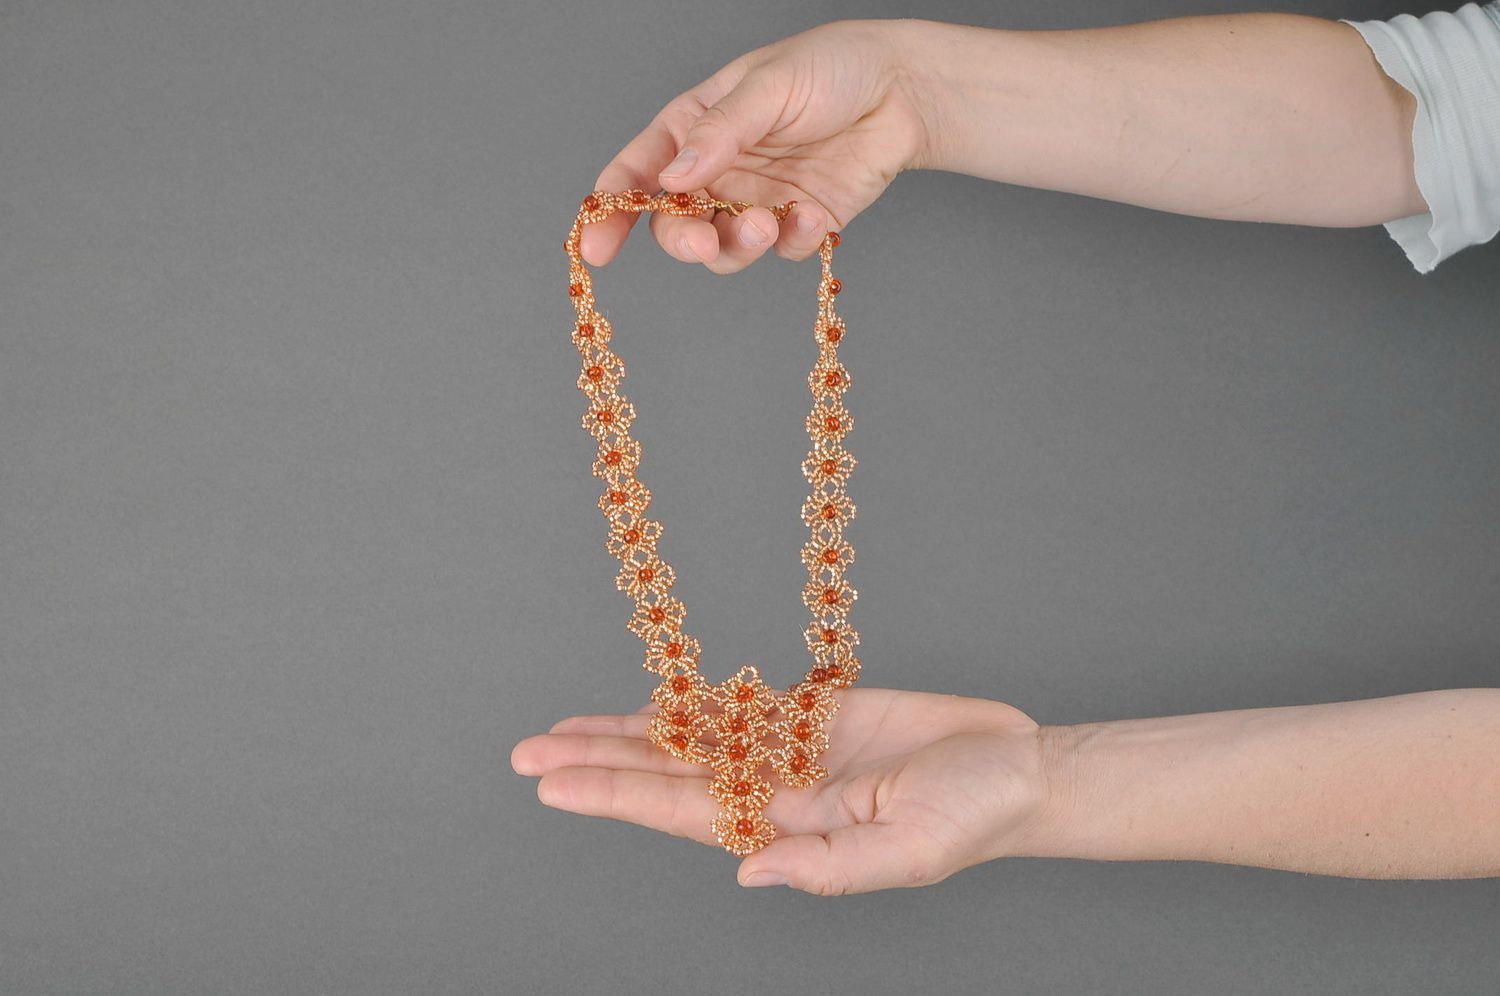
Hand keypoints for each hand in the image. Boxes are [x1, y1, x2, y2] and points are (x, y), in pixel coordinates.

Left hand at [510, 687, 1051, 894]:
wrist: (1017, 766)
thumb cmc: (975, 817)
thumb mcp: (911, 853)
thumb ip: (831, 870)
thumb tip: (750, 875)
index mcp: (784, 831)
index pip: (679, 813)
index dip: (614, 795)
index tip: (552, 782)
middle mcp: (771, 793)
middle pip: (666, 776)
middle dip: (596, 765)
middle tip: (524, 754)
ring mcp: (787, 753)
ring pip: (688, 740)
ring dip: (625, 735)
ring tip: (559, 730)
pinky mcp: (810, 715)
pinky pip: (736, 707)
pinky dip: (687, 704)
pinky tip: (644, 705)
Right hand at [579, 19, 936, 273]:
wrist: (903, 89)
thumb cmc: (831, 68)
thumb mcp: (768, 84)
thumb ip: (720, 131)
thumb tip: (673, 178)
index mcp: (692, 128)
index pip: (637, 173)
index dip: (610, 211)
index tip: (596, 247)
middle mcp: (718, 171)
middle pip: (675, 225)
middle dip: (683, 240)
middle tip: (703, 241)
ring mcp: (757, 201)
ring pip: (724, 250)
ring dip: (739, 246)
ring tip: (769, 222)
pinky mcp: (799, 225)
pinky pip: (782, 251)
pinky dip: (793, 241)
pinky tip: (813, 215)